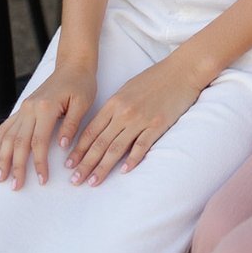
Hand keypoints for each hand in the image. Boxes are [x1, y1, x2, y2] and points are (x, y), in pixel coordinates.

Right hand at [0, 63, 96, 189]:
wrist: (73, 65)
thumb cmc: (80, 84)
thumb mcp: (83, 103)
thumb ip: (72, 124)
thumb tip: (61, 146)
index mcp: (45, 107)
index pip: (38, 142)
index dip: (39, 163)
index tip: (42, 179)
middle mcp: (30, 108)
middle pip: (19, 143)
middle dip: (16, 166)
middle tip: (15, 186)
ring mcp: (24, 108)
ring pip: (9, 136)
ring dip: (3, 158)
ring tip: (0, 177)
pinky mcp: (23, 108)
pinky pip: (7, 126)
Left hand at [65, 55, 201, 185]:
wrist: (182, 71)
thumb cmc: (155, 78)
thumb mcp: (128, 88)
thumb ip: (115, 108)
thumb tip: (102, 127)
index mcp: (114, 102)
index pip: (91, 131)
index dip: (79, 150)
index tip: (69, 165)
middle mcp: (124, 112)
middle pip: (100, 143)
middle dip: (85, 163)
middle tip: (74, 181)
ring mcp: (141, 119)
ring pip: (116, 148)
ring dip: (103, 167)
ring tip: (92, 182)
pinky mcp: (157, 125)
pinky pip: (141, 146)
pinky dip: (132, 160)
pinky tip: (124, 172)